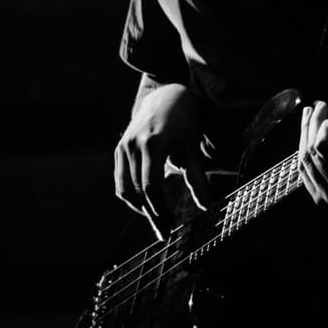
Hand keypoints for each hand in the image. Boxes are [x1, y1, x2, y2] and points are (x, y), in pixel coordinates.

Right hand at [114, 83, 212, 239]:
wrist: (165, 95)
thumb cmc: (183, 122)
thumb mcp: (192, 148)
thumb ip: (198, 179)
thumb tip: (208, 207)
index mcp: (153, 144)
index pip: (151, 187)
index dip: (160, 210)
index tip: (171, 227)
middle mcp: (134, 145)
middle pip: (138, 192)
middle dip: (152, 215)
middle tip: (165, 232)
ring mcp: (123, 147)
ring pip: (125, 189)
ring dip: (140, 208)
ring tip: (157, 219)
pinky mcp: (119, 149)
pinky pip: (121, 180)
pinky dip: (130, 195)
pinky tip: (146, 204)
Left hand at [297, 77, 327, 207]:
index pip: (322, 146)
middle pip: (310, 151)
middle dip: (312, 125)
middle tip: (318, 106)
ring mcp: (327, 199)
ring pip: (304, 162)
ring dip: (305, 136)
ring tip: (310, 115)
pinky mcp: (322, 202)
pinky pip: (305, 174)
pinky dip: (305, 153)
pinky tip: (307, 137)